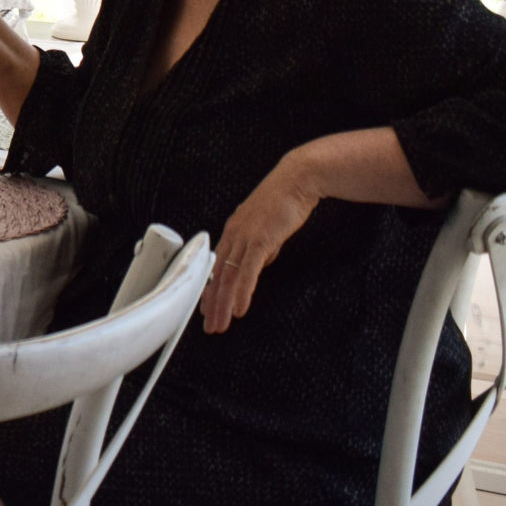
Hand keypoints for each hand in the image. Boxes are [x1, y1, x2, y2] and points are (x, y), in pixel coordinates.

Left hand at [201, 154, 322, 333]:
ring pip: (228, 278)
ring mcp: (244, 237)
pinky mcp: (259, 240)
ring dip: (223, 305)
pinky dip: (241, 292)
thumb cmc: (285, 200)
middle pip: (218, 276)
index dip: (211, 290)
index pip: (217, 267)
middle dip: (213, 304)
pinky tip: (238, 309)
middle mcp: (233, 235)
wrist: (297, 180)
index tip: (207, 308)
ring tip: (220, 324)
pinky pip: (247, 272)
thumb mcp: (267, 228)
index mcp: (233, 231)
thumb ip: (261, 246)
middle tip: (210, 325)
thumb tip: (260, 262)